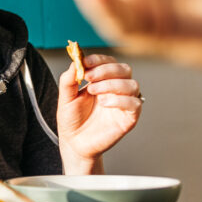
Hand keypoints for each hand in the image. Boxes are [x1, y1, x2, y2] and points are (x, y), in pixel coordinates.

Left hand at [55, 53, 141, 173]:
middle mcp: (116, 89)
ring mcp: (124, 102)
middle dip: (106, 70)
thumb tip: (75, 61)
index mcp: (102, 80)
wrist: (74, 142)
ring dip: (112, 84)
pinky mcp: (129, 117)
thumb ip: (69, 79)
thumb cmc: (72, 119)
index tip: (85, 62)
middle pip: (124, 69)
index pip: (108, 62)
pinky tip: (104, 103)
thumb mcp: (66, 97)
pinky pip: (135, 103)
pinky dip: (120, 100)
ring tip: (93, 92)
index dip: (99, 59)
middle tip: (89, 77)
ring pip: (132, 84)